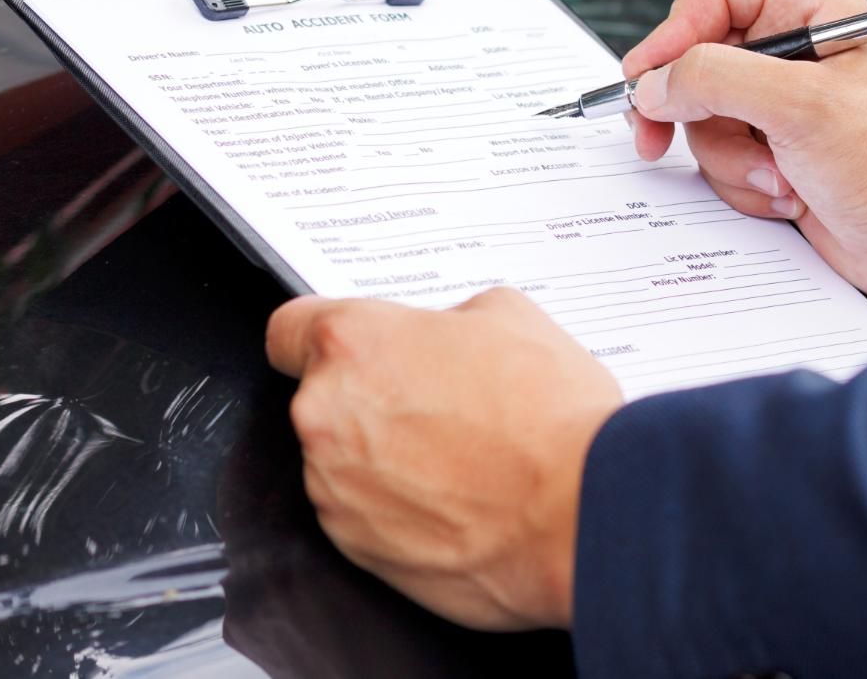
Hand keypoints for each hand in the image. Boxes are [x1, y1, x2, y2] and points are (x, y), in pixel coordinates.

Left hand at [264, 288, 621, 629]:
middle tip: (446, 401)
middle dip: (376, 398)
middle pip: (326, 399)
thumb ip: (449, 320)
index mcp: (353, 345)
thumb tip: (441, 338)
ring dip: (388, 457)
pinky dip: (402, 509)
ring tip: (464, 456)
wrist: (577, 516)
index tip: (348, 348)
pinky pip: (366, 516)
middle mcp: (325, 417)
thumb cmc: (550, 417)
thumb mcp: (511, 316)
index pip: (289, 329)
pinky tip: (461, 499)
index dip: (321, 336)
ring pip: (346, 461)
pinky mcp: (357, 551)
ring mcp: (336, 491)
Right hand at [623, 0, 866, 328]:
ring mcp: (779, 102)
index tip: (649, 77)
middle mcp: (792, 48)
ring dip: (730, 158)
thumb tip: (655, 83)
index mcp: (812, 9)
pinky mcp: (772, 149)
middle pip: (694, 57)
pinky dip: (744, 183)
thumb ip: (717, 80)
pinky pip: (719, 157)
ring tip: (780, 176)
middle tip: (658, 139)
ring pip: (701, 116)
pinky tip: (789, 194)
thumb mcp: (800, 107)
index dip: (675, 30)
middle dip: (696, 113)